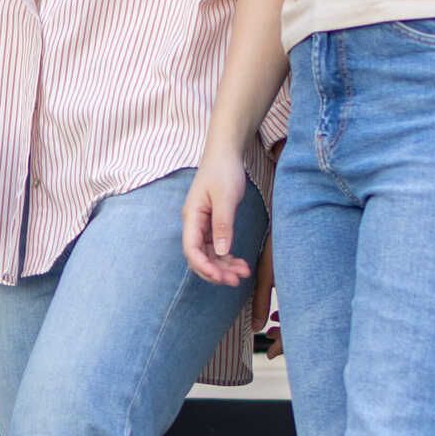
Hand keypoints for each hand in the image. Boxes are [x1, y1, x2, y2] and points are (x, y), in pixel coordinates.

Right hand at [182, 145, 254, 285]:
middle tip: (236, 280)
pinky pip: (217, 248)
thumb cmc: (223, 171)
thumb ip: (222, 225)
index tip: (221, 277)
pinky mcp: (213, 225)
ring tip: (243, 273)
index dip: (204, 266)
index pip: (191, 249)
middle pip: (199, 257)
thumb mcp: (225, 197)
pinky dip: (227, 258)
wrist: (225, 155)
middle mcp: (194, 224)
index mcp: (192, 217)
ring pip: (209, 255)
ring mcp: (203, 226)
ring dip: (223, 267)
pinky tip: (240, 263)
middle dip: (216, 271)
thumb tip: (222, 252)